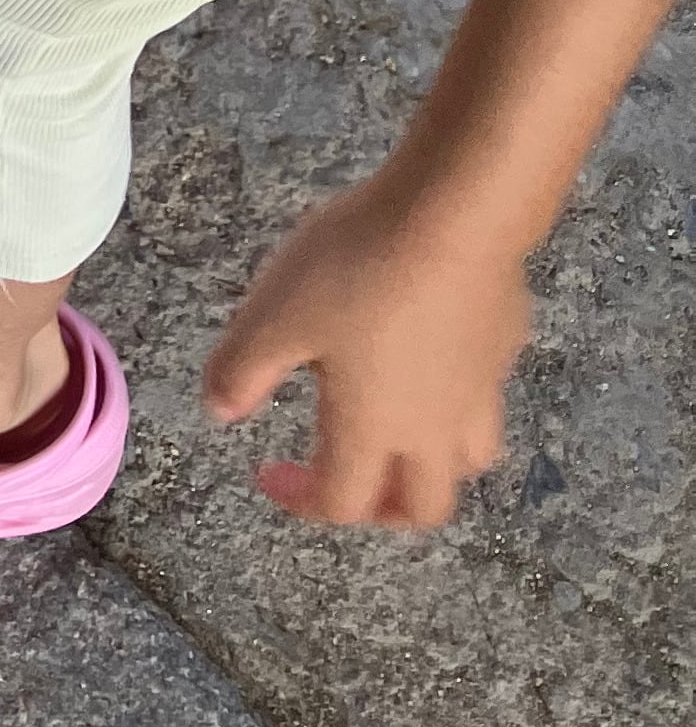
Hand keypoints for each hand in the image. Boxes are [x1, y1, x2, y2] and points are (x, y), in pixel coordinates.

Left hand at [202, 167, 532, 528]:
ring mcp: (480, 391)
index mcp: (373, 430)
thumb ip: (242, 369)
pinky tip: (434, 364)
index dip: (301, 501)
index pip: (343, 502)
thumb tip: (221, 414)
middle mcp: (434, 429)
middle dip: (379, 511)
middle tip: (345, 482)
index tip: (268, 474)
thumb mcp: (275, 314)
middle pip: (421, 507)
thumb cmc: (356, 270)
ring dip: (430, 468)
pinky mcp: (504, 346)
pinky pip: (484, 398)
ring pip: (466, 463)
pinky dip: (457, 405)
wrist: (455, 214)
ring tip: (397, 436)